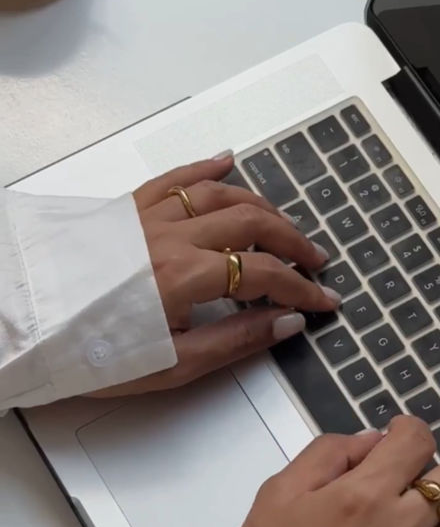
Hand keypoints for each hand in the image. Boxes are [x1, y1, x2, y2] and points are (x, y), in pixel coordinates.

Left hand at [93, 156, 338, 395]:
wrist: (24, 328)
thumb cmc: (89, 354)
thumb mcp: (172, 364)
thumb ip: (235, 340)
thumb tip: (284, 322)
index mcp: (183, 277)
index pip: (264, 275)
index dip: (302, 288)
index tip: (323, 301)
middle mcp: (169, 237)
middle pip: (251, 223)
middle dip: (292, 241)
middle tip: (314, 261)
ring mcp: (146, 218)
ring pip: (219, 194)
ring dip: (261, 206)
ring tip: (284, 224)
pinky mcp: (124, 210)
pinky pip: (174, 178)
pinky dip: (205, 168)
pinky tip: (226, 162)